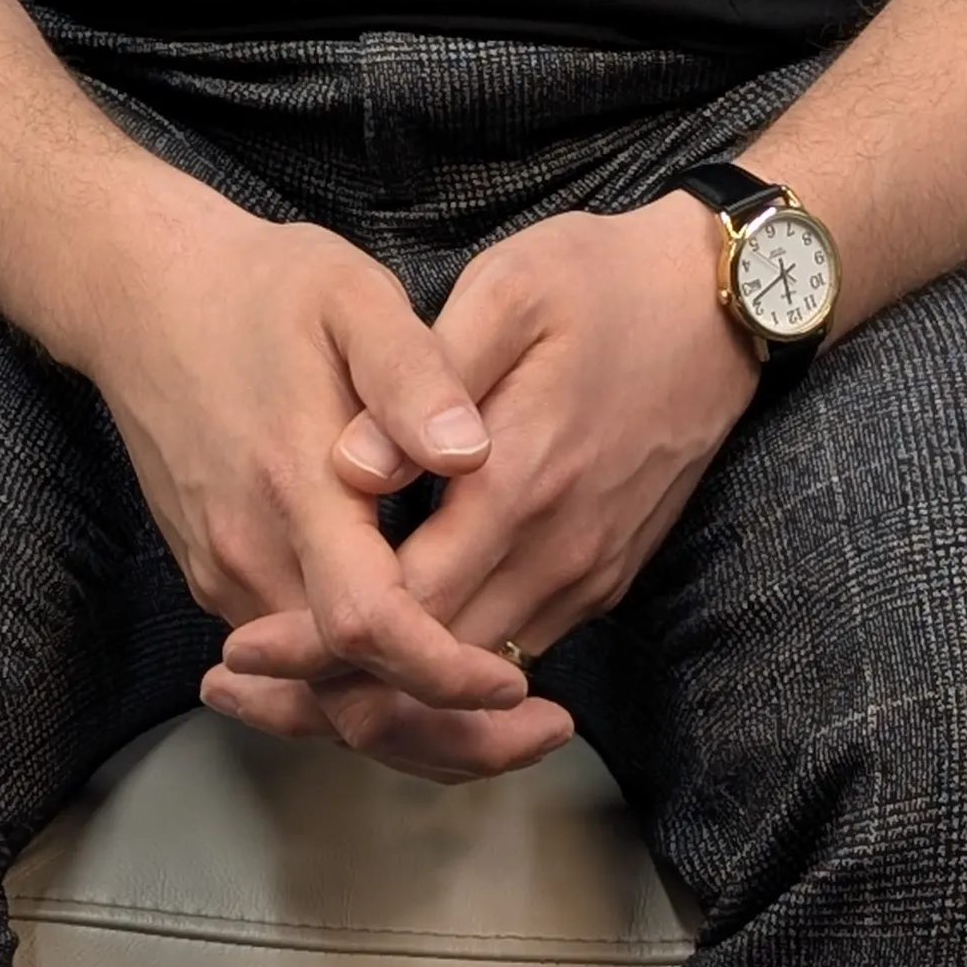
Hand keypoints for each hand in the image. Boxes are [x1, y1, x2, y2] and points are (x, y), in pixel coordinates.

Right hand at [70, 156, 565, 760]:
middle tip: (544, 727)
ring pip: (318, 693)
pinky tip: (430, 671)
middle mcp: (251, 550)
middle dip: (448, 732)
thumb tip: (473, 452)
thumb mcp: (351, 294)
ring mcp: (225, 572)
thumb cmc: (262, 287)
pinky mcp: (217, 573)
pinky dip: (362, 685)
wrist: (142, 294)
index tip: (516, 685)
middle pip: (346, 695)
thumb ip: (412, 375)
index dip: (444, 673)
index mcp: (295, 484)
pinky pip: (294, 660)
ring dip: (410, 719)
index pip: (366, 625)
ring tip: (504, 716)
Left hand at [204, 191, 755, 778]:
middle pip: (433, 672)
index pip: (404, 611)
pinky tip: (392, 635)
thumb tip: (348, 466)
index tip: (241, 651)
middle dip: (336, 685)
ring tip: (294, 671)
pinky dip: (450, 661)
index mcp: (519, 482)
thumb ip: (425, 379)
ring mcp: (589, 571)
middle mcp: (557, 551)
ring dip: (391, 687)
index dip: (317, 642)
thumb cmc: (604, 280)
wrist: (725, 303)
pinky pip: (518, 644)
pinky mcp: (606, 574)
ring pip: (478, 674)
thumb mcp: (510, 291)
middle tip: (245, 680)